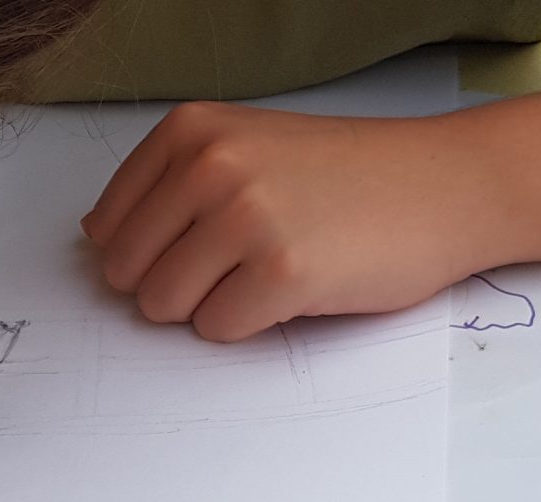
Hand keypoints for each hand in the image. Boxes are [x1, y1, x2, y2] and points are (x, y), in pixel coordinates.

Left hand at [82, 102, 507, 341]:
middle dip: (172, 283)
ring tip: (266, 272)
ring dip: (209, 306)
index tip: (198, 243)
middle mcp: (211, 166)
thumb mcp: (245, 146)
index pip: (107, 226)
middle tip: (237, 264)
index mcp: (190, 131)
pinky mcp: (282, 275)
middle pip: (126, 271)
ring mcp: (246, 219)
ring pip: (163, 306)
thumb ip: (169, 184)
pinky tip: (293, 291)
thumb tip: (97, 241)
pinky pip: (216, 331)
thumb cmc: (345, 175)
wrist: (444, 185)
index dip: (146, 252)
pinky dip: (248, 325)